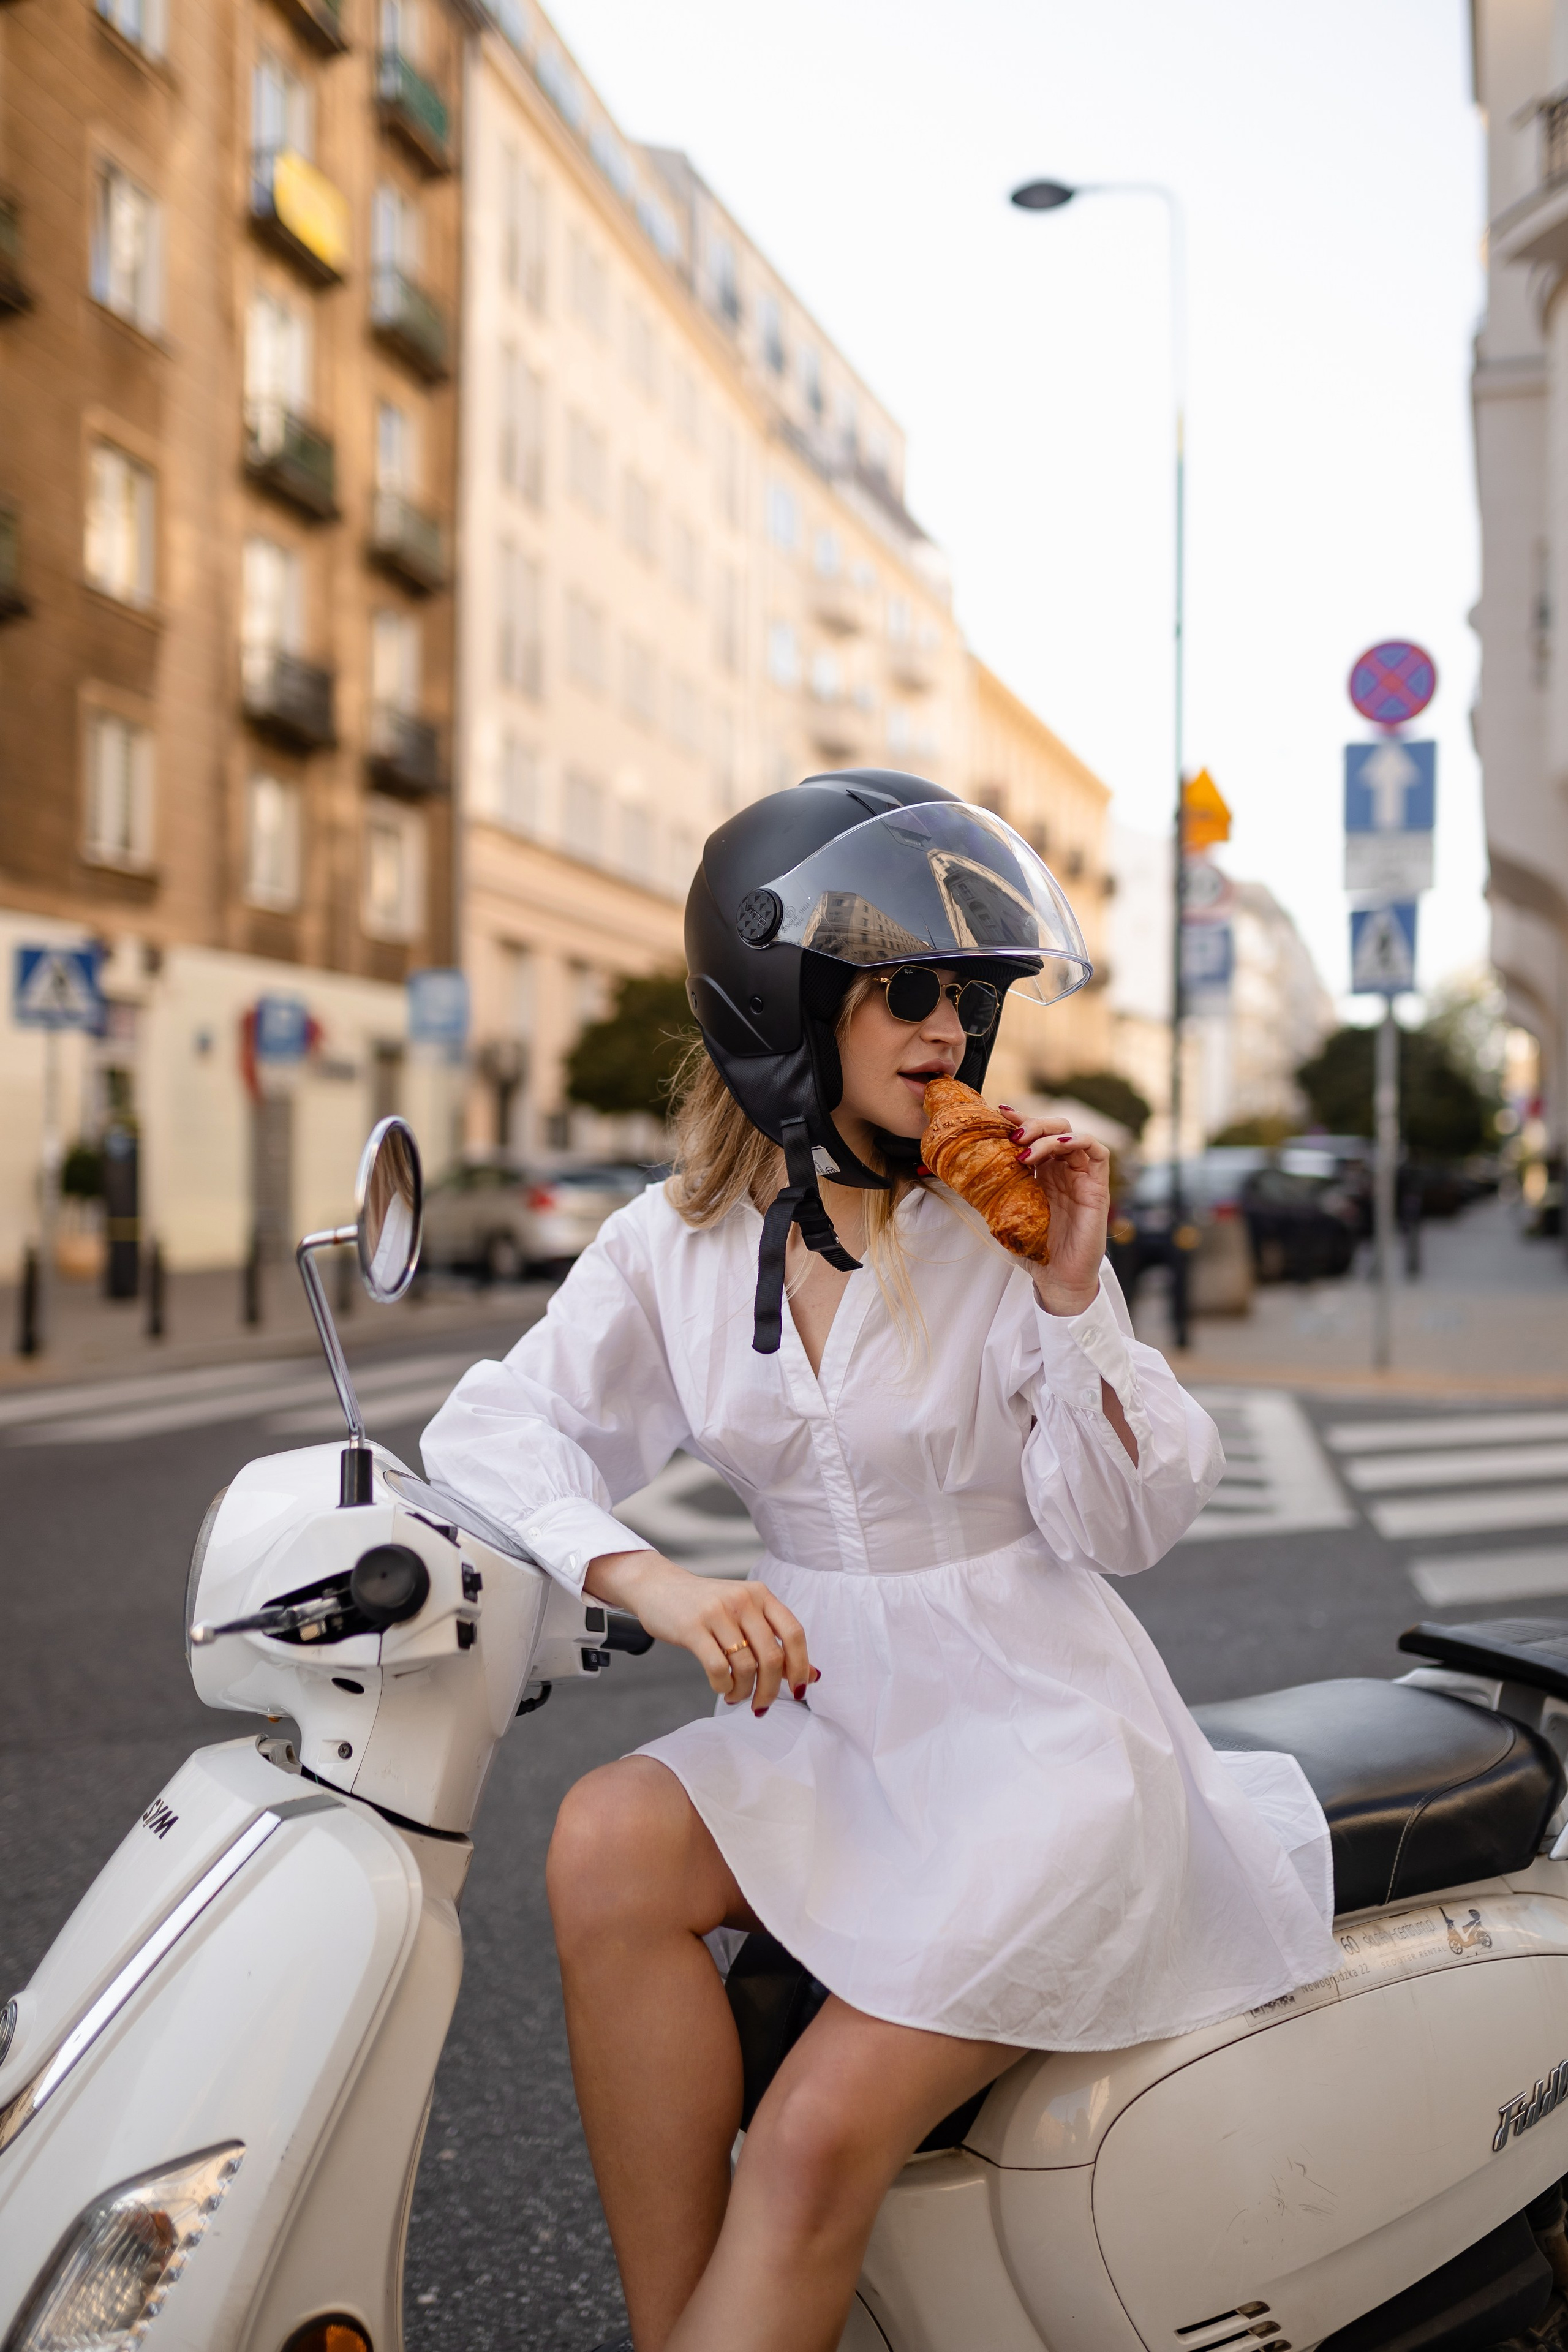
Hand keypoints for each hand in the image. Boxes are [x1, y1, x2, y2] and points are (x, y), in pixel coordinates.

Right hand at [583, 1549, 817, 1713]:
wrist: (658, 1586)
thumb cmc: (707, 1606)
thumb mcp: (745, 1614)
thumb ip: (776, 1641)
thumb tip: (811, 1676)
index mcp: (761, 1595)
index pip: (794, 1633)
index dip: (800, 1667)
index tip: (797, 1692)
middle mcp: (743, 1600)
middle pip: (772, 1655)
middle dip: (771, 1690)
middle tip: (761, 1706)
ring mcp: (717, 1612)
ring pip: (746, 1665)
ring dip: (744, 1691)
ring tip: (735, 1696)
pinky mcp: (692, 1627)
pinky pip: (717, 1667)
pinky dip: (722, 1685)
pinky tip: (720, 1686)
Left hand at [997, 1104, 1109, 1316]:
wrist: (1057, 1279)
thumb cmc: (1035, 1250)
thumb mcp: (1006, 1214)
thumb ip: (994, 1191)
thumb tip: (962, 1171)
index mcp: (1042, 1174)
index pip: (1034, 1136)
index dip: (1020, 1120)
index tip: (1000, 1113)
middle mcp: (1063, 1171)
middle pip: (1055, 1127)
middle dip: (1033, 1124)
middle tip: (1013, 1135)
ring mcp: (1081, 1177)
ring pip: (1073, 1135)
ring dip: (1048, 1134)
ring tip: (1026, 1149)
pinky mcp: (1097, 1188)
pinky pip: (1097, 1152)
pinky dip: (1079, 1141)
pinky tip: (1059, 1146)